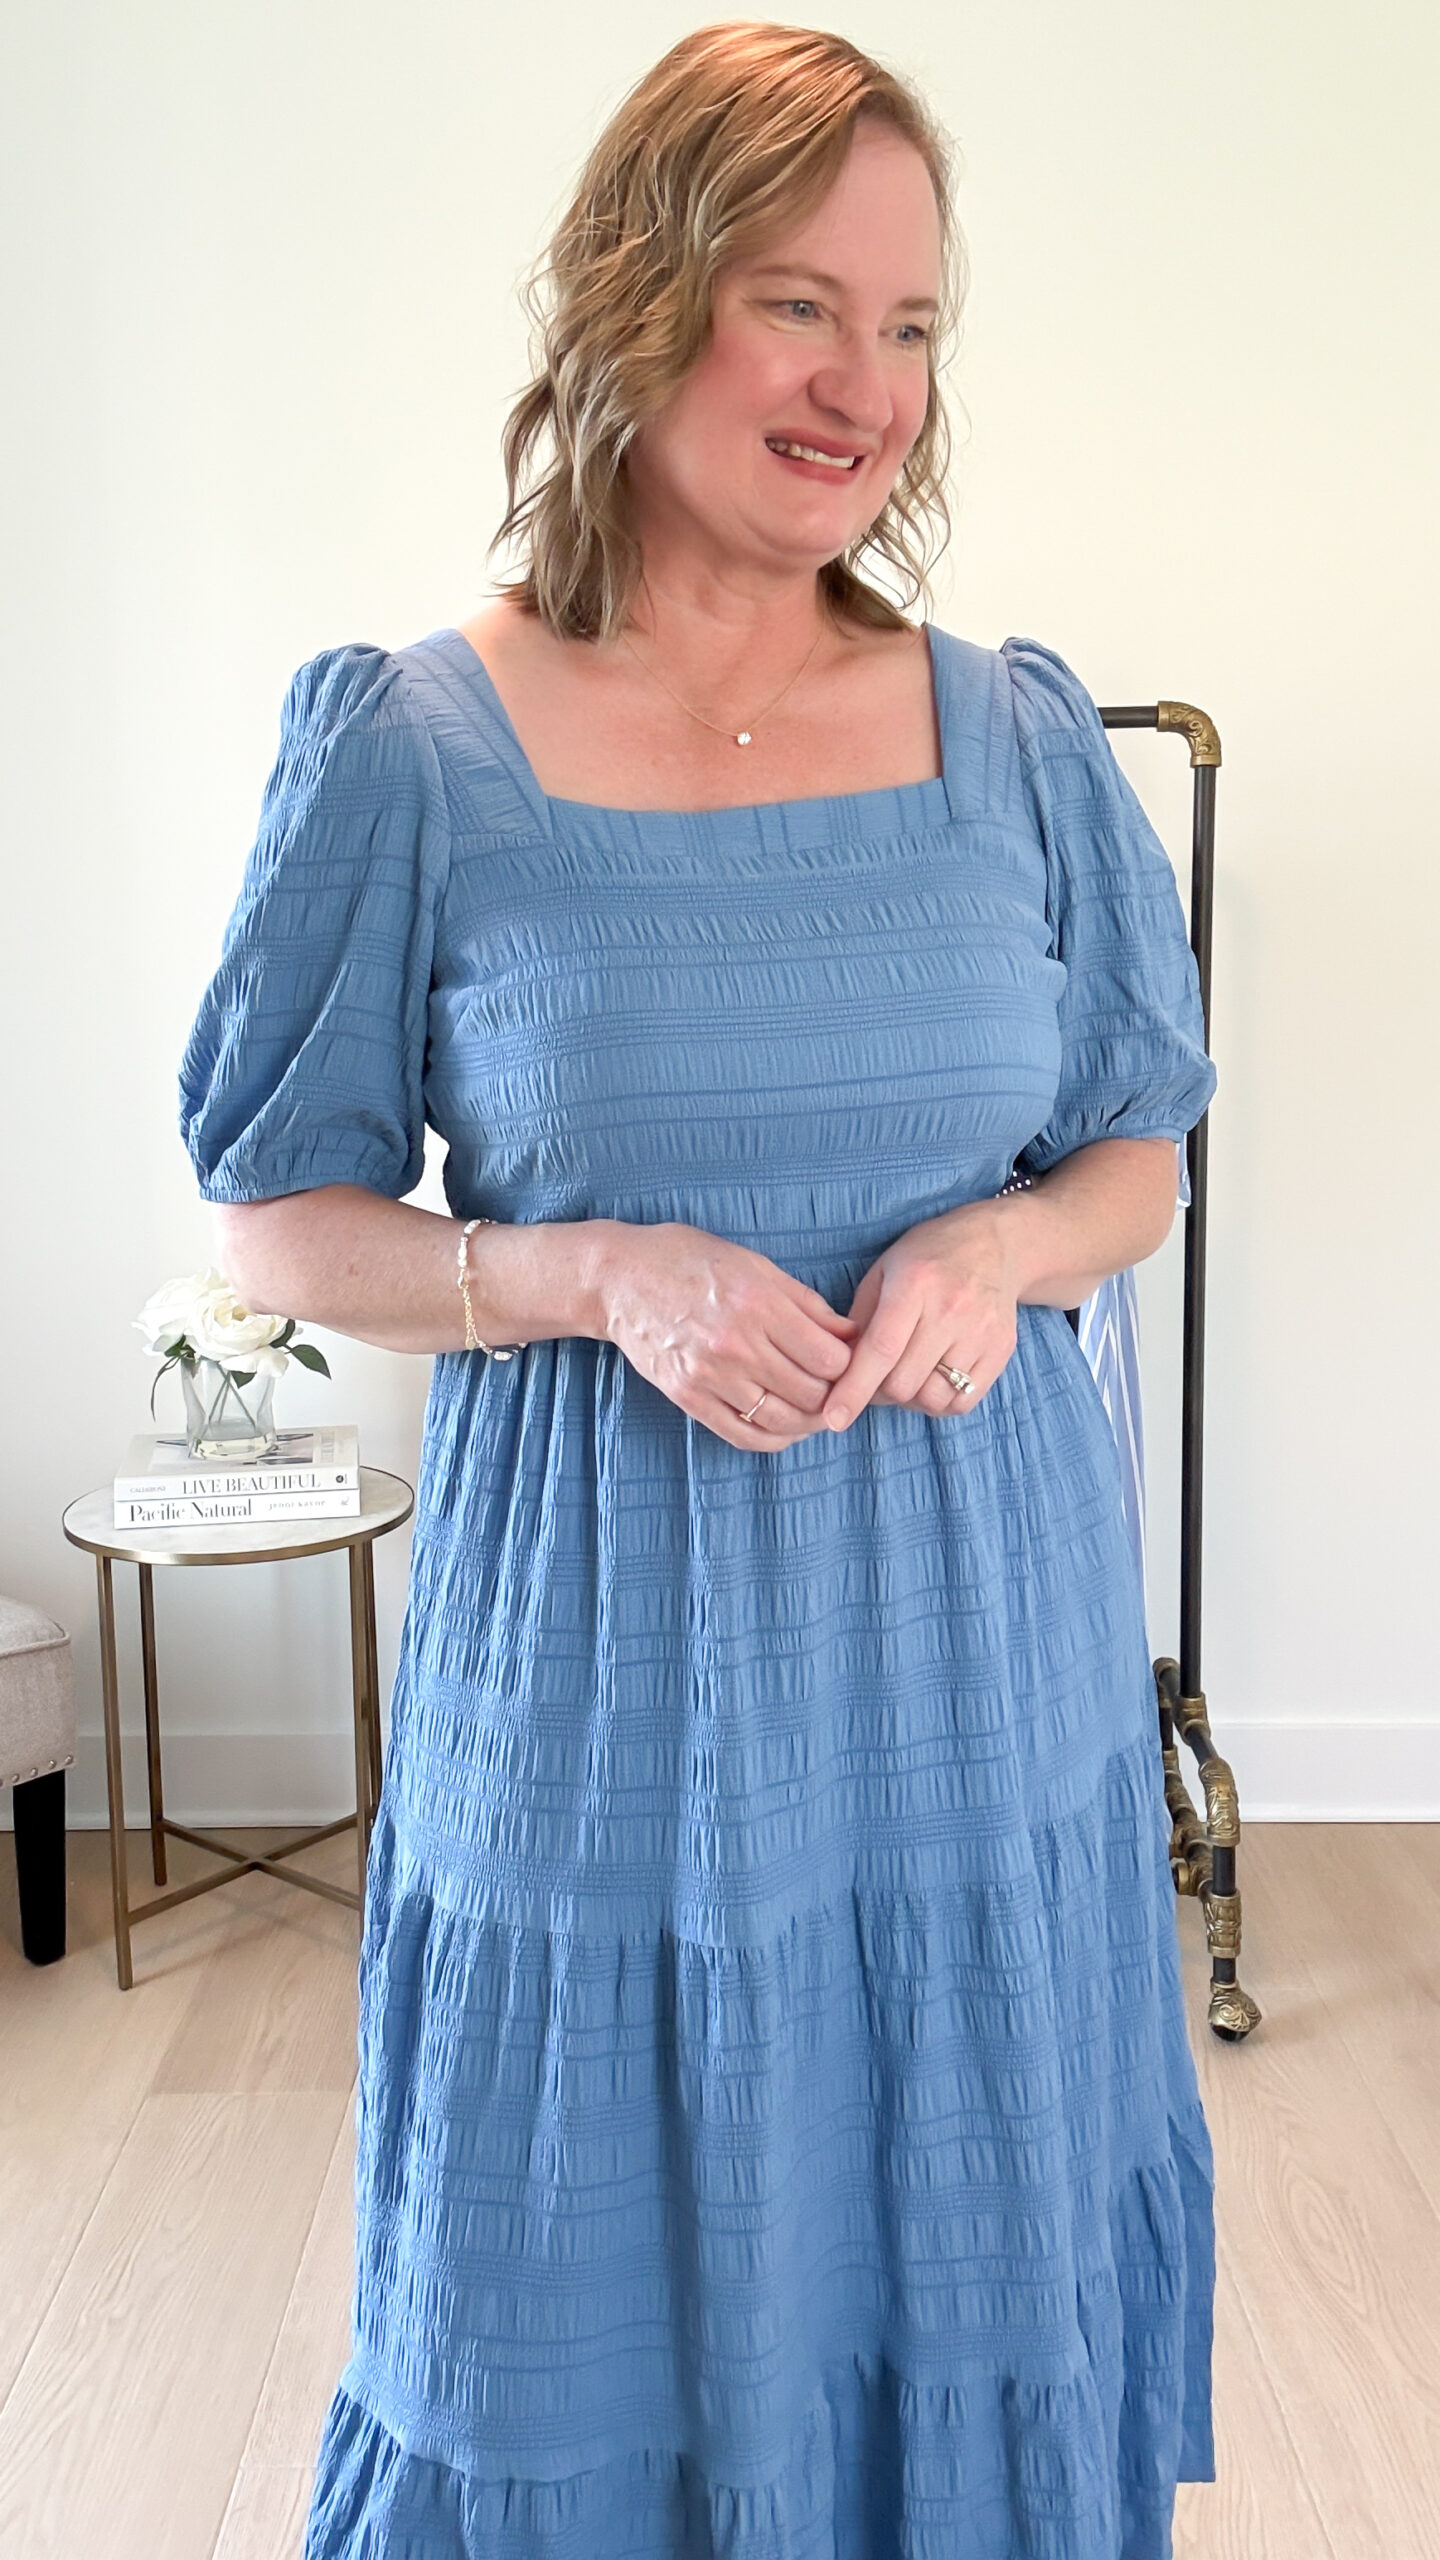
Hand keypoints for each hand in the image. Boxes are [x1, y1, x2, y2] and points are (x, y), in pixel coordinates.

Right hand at [599, 1222, 861, 1448]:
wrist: (620, 1279)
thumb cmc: (690, 1261)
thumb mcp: (754, 1265)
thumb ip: (805, 1303)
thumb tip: (850, 1334)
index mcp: (758, 1303)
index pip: (829, 1357)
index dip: (851, 1363)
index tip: (851, 1359)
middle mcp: (736, 1344)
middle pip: (812, 1393)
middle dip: (835, 1394)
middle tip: (840, 1388)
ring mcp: (709, 1375)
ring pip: (783, 1420)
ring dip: (809, 1422)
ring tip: (818, 1410)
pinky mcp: (688, 1397)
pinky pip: (744, 1435)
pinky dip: (775, 1439)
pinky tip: (786, 1428)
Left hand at [816, 1202, 1019, 1431]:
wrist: (993, 1243)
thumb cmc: (927, 1258)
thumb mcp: (882, 1272)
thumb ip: (859, 1321)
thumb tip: (838, 1373)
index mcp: (915, 1283)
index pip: (881, 1349)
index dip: (854, 1389)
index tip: (833, 1418)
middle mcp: (953, 1308)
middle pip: (904, 1383)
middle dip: (879, 1392)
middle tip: (874, 1377)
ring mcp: (982, 1331)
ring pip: (933, 1398)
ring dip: (910, 1400)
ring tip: (906, 1376)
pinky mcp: (1001, 1349)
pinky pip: (963, 1402)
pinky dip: (939, 1403)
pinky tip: (932, 1381)